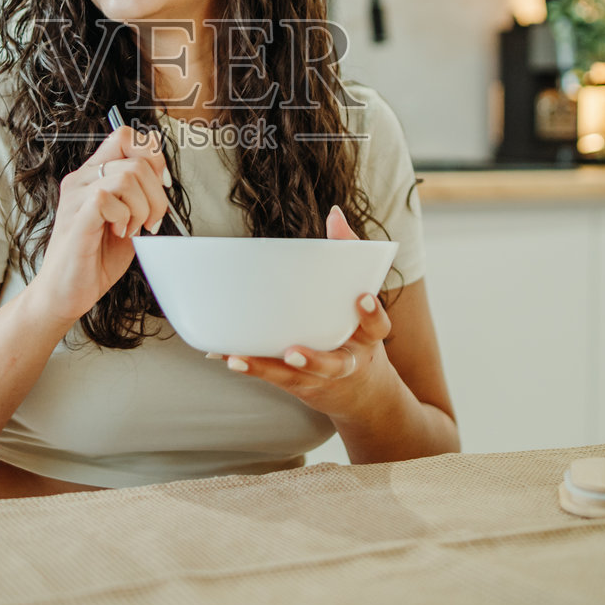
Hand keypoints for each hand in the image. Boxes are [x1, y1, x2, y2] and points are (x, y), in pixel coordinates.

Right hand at [33, 124, 170, 324]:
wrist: (65, 293)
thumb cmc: (94, 258)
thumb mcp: (127, 219)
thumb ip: (140, 194)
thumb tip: (162, 175)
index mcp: (94, 175)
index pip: (125, 136)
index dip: (152, 156)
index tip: (161, 186)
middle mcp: (82, 179)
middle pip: (135, 157)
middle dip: (156, 192)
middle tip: (150, 220)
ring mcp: (76, 196)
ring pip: (127, 176)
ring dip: (141, 206)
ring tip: (131, 228)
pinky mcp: (76, 216)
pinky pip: (108, 197)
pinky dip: (124, 217)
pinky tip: (119, 233)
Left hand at [220, 205, 396, 419]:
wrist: (360, 392)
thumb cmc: (355, 329)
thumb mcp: (360, 299)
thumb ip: (348, 255)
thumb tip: (335, 213)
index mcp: (367, 337)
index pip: (376, 326)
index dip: (372, 314)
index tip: (362, 298)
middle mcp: (346, 361)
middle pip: (333, 364)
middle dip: (314, 360)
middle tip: (293, 351)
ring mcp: (320, 377)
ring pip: (296, 377)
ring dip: (267, 367)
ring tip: (241, 358)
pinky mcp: (298, 385)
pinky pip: (272, 377)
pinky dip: (251, 366)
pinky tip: (228, 356)